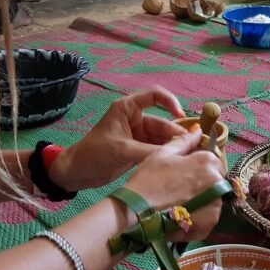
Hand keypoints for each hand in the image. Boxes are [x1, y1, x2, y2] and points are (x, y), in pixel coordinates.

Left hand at [49, 86, 186, 190]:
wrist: (76, 173)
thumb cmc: (93, 153)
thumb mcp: (122, 150)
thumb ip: (149, 151)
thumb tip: (175, 155)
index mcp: (128, 109)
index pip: (155, 96)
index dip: (170, 102)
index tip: (181, 116)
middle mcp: (135, 119)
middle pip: (163, 122)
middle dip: (176, 133)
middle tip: (193, 146)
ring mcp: (138, 136)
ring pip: (162, 138)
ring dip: (174, 146)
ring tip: (190, 155)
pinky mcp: (139, 150)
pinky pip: (157, 150)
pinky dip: (167, 155)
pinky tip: (179, 161)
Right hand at [125, 130, 224, 240]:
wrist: (137, 211)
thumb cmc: (149, 179)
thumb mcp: (163, 153)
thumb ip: (184, 141)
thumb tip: (198, 130)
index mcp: (207, 161)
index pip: (211, 160)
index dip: (197, 165)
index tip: (183, 173)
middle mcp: (216, 181)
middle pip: (214, 179)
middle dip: (201, 182)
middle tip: (179, 189)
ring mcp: (215, 204)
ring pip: (213, 198)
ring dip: (201, 199)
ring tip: (180, 203)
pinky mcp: (210, 222)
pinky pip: (209, 215)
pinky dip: (199, 215)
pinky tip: (182, 214)